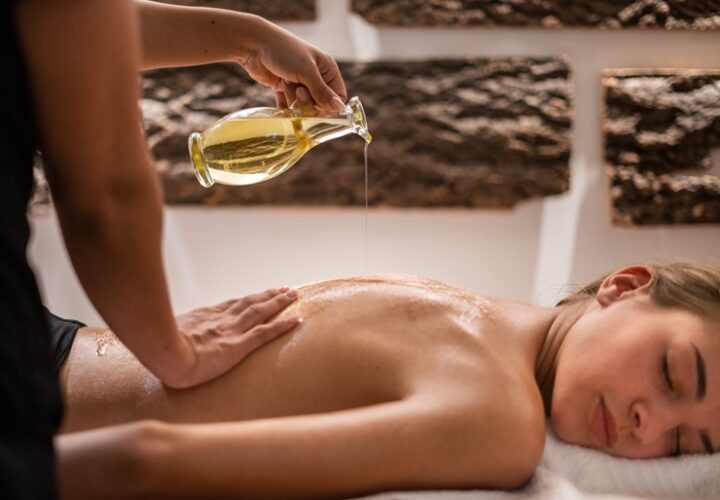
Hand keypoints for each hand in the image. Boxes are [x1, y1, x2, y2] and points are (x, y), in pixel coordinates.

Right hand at [167, 287, 300, 387]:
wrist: (163, 356)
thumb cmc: (159, 350)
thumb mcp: (164, 336)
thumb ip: (173, 335)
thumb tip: (167, 339)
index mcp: (204, 317)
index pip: (232, 305)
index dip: (248, 299)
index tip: (259, 294)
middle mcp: (221, 320)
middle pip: (250, 303)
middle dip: (268, 295)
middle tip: (284, 288)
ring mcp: (231, 332)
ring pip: (261, 312)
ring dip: (278, 302)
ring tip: (293, 295)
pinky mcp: (238, 346)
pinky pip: (265, 334)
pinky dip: (282, 326)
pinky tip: (295, 320)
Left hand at [237, 17, 346, 111]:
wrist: (253, 44)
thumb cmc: (283, 51)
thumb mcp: (306, 72)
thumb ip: (322, 92)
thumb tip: (339, 108)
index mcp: (327, 69)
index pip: (338, 96)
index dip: (328, 104)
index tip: (317, 103)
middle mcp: (315, 76)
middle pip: (320, 104)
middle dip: (308, 102)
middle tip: (299, 90)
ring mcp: (300, 83)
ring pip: (304, 106)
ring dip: (294, 100)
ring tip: (286, 84)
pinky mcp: (285, 88)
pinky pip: (290, 106)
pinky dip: (285, 107)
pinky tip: (281, 100)